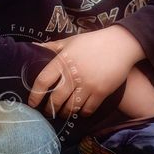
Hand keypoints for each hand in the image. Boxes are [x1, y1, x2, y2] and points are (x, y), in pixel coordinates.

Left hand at [28, 25, 144, 117]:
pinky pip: (88, 109)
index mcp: (63, 60)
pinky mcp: (101, 92)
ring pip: (71, 107)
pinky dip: (82, 112)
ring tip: (63, 112)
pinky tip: (80, 110)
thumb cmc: (93, 41)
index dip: (35, 95)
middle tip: (48, 112)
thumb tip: (33, 46)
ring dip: (64, 113)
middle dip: (49, 109)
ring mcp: (88, 84)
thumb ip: (52, 46)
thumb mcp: (70, 41)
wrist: (120, 44)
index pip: (43, 81)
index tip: (32, 103)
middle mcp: (73, 74)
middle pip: (55, 99)